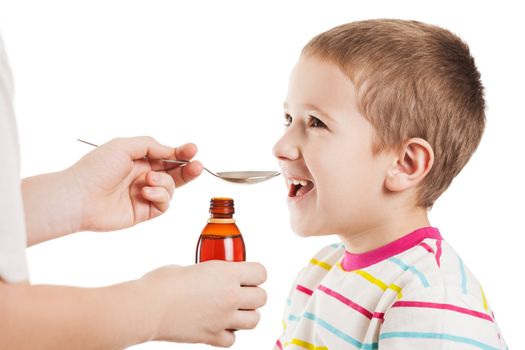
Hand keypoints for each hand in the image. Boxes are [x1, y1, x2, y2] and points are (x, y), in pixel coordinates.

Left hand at [68, 136, 202, 231]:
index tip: (192, 150)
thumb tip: (170, 151)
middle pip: (175, 173)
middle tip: (197, 167)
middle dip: (187, 170)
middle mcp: (143, 176)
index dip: (181, 153)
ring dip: (165, 183)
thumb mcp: (124, 146)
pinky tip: (145, 192)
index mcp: (138, 159)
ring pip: (170, 189)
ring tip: (149, 180)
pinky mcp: (143, 212)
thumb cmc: (96, 169)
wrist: (79, 197)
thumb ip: (151, 145)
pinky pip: (163, 204)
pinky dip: (159, 196)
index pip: (166, 156)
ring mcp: (144, 194)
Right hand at [140, 261, 267, 346]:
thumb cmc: (162, 283)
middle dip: (253, 295)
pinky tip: (217, 326)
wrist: (147, 307)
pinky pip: (232, 339)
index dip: (255, 274)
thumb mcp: (192, 267)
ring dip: (246, 315)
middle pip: (262, 297)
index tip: (247, 275)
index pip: (261, 273)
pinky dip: (228, 334)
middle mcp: (230, 296)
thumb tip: (211, 278)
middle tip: (239, 293)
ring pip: (254, 320)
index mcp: (226, 273)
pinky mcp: (212, 337)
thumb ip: (209, 273)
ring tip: (232, 311)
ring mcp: (223, 319)